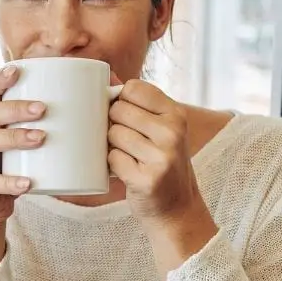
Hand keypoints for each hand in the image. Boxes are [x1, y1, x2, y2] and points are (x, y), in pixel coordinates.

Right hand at [0, 65, 44, 227]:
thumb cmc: (18, 168)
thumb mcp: (32, 144)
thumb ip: (59, 122)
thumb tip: (108, 96)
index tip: (17, 70)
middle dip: (15, 108)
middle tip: (42, 108)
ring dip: (13, 138)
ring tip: (40, 138)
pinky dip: (8, 182)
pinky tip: (26, 182)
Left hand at [107, 79, 206, 225]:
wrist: (177, 208)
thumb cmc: (161, 162)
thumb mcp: (160, 129)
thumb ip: (137, 102)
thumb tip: (104, 73)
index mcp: (176, 114)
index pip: (133, 88)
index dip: (120, 100)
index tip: (126, 116)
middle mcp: (173, 132)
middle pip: (118, 110)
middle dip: (113, 125)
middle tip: (126, 142)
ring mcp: (162, 156)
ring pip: (113, 134)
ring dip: (112, 147)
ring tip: (129, 157)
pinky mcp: (147, 179)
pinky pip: (112, 159)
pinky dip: (112, 166)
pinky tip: (127, 172)